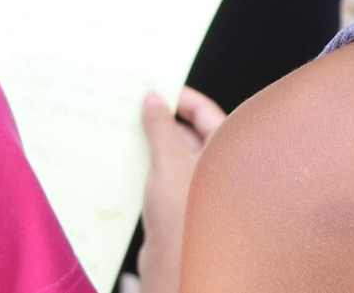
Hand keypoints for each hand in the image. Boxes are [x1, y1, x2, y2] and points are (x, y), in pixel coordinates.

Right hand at [138, 87, 225, 292]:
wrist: (174, 266)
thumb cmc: (183, 213)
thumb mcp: (167, 159)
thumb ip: (160, 126)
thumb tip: (153, 99)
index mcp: (226, 148)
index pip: (205, 111)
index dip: (181, 96)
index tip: (157, 87)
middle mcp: (217, 165)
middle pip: (190, 131)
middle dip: (163, 119)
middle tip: (137, 105)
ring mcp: (200, 185)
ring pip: (176, 154)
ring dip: (154, 142)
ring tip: (127, 128)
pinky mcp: (182, 204)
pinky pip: (166, 174)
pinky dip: (150, 164)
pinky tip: (128, 159)